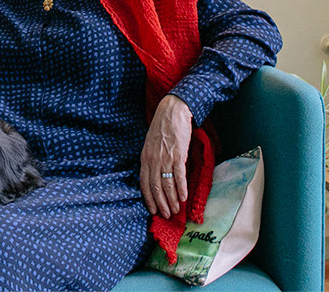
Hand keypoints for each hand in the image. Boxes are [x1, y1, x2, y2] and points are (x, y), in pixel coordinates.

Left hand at [140, 94, 191, 218]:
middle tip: (166, 216)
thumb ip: (151, 160)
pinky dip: (181, 188)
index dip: (148, 199)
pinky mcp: (178, 155)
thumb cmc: (162, 127)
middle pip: (156, 187)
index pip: (144, 183)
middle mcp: (153, 160)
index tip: (153, 210)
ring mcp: (165, 158)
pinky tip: (183, 198)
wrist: (172, 111)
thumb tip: (155, 177)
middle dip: (161, 204)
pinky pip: (179, 176)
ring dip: (172, 200)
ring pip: (167, 184)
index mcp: (145, 158)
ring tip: (176, 210)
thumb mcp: (150, 144)